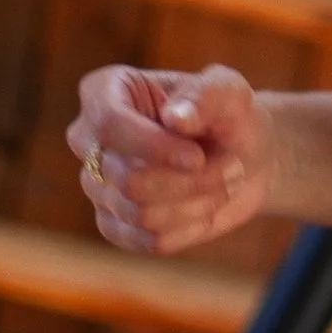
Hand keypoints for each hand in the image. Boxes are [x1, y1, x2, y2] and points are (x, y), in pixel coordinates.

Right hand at [68, 63, 273, 254]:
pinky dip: (188, 230)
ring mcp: (96, 183)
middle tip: (233, 167)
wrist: (243, 155)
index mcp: (105, 91)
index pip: (109, 126)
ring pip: (140, 213)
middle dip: (191, 180)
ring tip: (226, 184)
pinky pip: (146, 241)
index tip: (198, 158)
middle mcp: (88, 138)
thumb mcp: (230, 91)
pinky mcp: (112, 222)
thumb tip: (175, 118)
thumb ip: (207, 94)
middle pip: (128, 179)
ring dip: (197, 203)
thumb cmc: (228, 113)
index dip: (154, 148)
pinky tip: (208, 209)